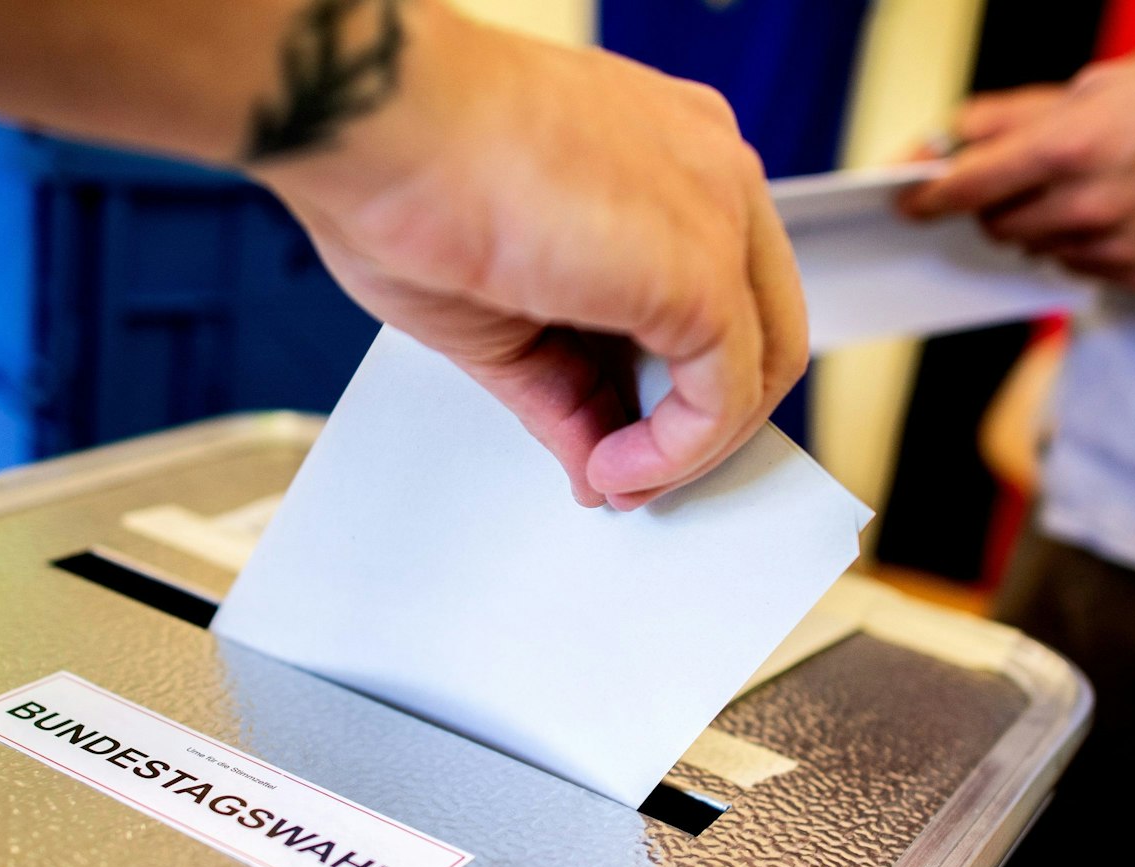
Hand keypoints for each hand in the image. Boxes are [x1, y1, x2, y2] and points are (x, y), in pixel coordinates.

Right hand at [256, 3, 806, 508]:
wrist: (375, 121)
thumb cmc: (405, 171)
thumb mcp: (502, 308)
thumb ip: (567, 388)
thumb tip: (595, 461)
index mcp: (666, 151)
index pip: (716, 282)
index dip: (680, 373)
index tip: (626, 433)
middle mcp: (707, 167)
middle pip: (760, 322)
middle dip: (701, 417)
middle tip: (634, 472)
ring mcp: (717, 212)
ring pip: (759, 362)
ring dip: (691, 446)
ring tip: (619, 477)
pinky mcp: (702, 274)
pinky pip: (725, 396)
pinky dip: (676, 454)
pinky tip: (614, 467)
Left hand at [899, 52, 1134, 289]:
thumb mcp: (1102, 83)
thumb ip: (1016, 116)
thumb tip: (954, 135)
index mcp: (1070, 146)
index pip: (968, 186)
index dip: (928, 195)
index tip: (907, 200)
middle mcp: (1085, 203)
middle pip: (996, 223)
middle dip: (994, 202)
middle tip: (1023, 175)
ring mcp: (1112, 246)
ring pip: (1034, 248)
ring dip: (1038, 223)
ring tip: (1086, 185)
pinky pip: (1077, 268)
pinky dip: (1079, 244)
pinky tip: (1118, 210)